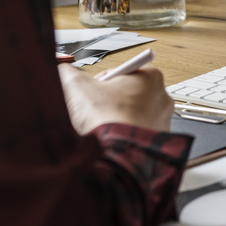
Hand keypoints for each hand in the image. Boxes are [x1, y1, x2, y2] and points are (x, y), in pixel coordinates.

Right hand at [58, 63, 173, 133]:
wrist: (114, 154)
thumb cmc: (104, 119)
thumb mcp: (77, 86)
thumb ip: (68, 72)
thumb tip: (63, 70)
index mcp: (151, 77)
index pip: (123, 72)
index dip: (104, 81)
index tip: (95, 90)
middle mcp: (162, 98)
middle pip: (129, 92)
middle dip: (110, 99)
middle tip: (96, 108)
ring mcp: (161, 121)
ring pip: (132, 113)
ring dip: (116, 117)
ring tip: (102, 125)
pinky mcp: (156, 142)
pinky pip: (136, 133)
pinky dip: (123, 134)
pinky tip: (110, 137)